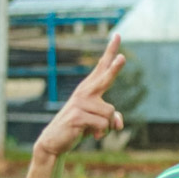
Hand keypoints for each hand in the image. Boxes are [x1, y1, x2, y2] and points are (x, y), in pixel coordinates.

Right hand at [34, 34, 126, 158]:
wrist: (55, 142)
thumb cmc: (79, 128)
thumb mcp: (99, 123)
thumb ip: (112, 119)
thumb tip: (118, 123)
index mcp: (89, 89)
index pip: (102, 67)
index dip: (110, 51)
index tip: (117, 35)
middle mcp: (85, 92)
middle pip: (104, 78)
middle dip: (114, 68)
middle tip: (123, 58)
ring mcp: (80, 103)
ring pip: (110, 114)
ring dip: (107, 127)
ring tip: (92, 130)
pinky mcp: (77, 116)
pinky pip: (103, 125)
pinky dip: (101, 133)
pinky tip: (89, 135)